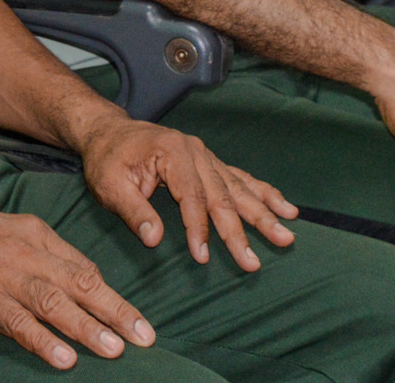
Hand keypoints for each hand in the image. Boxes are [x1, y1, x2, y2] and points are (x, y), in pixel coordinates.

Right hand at [0, 199, 155, 368]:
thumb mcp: (8, 228)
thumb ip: (43, 251)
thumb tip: (79, 276)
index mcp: (36, 234)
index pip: (82, 267)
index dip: (110, 294)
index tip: (134, 318)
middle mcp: (26, 253)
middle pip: (80, 283)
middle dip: (116, 311)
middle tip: (145, 336)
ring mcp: (5, 277)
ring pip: (55, 303)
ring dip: (88, 328)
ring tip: (115, 349)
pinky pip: (18, 323)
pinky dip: (43, 341)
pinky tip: (64, 358)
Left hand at [75, 112, 295, 271]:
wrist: (108, 132)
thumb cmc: (107, 159)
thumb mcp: (109, 185)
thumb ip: (133, 211)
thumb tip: (155, 240)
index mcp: (171, 152)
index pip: (191, 196)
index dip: (197, 228)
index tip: (202, 256)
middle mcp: (196, 151)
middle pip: (222, 195)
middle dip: (240, 231)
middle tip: (253, 262)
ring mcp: (206, 156)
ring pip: (239, 188)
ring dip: (264, 213)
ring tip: (287, 234)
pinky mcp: (210, 162)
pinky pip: (241, 179)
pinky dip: (264, 193)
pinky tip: (285, 207)